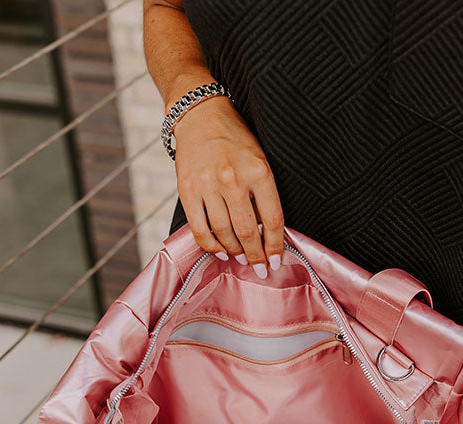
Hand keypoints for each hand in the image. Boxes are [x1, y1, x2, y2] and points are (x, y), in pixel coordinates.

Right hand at [172, 95, 284, 275]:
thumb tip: (266, 234)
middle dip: (254, 256)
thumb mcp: (260, 160)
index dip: (274, 246)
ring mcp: (208, 185)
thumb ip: (264, 194)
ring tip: (240, 259)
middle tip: (258, 269)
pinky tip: (220, 251)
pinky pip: (199, 229)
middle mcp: (233, 179)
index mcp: (258, 171)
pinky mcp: (187, 189)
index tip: (275, 261)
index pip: (272, 220)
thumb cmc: (235, 140)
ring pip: (223, 233)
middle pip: (247, 232)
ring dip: (234, 252)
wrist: (200, 115)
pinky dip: (210, 246)